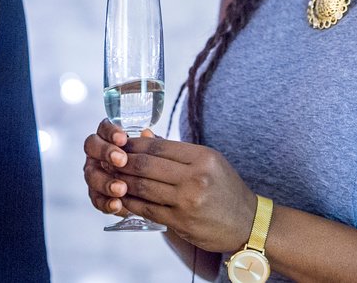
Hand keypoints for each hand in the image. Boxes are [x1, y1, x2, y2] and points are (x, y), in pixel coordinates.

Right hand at [82, 118, 154, 216]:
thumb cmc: (147, 163)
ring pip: (91, 175)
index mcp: (108, 138)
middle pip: (92, 147)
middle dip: (106, 153)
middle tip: (122, 161)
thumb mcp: (150, 153)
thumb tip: (148, 133)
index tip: (123, 139)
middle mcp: (97, 154)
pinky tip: (117, 205)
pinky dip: (106, 202)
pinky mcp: (96, 195)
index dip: (111, 132)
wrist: (149, 190)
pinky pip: (96, 199)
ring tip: (121, 189)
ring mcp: (94, 173)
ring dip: (106, 182)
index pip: (103, 129)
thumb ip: (147, 144)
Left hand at [86, 118, 256, 252]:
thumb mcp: (209, 161)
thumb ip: (175, 150)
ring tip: (111, 177)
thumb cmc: (226, 188)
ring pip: (144, 187)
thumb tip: (143, 134)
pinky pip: (148, 209)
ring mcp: (188, 201)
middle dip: (123, 161)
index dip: (134, 143)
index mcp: (202, 157)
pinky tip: (122, 197)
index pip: (158, 145)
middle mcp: (195, 178)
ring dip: (122, 182)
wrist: (248, 222)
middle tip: (109, 159)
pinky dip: (131, 202)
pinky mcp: (182, 222)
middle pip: (147, 165)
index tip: (120, 143)